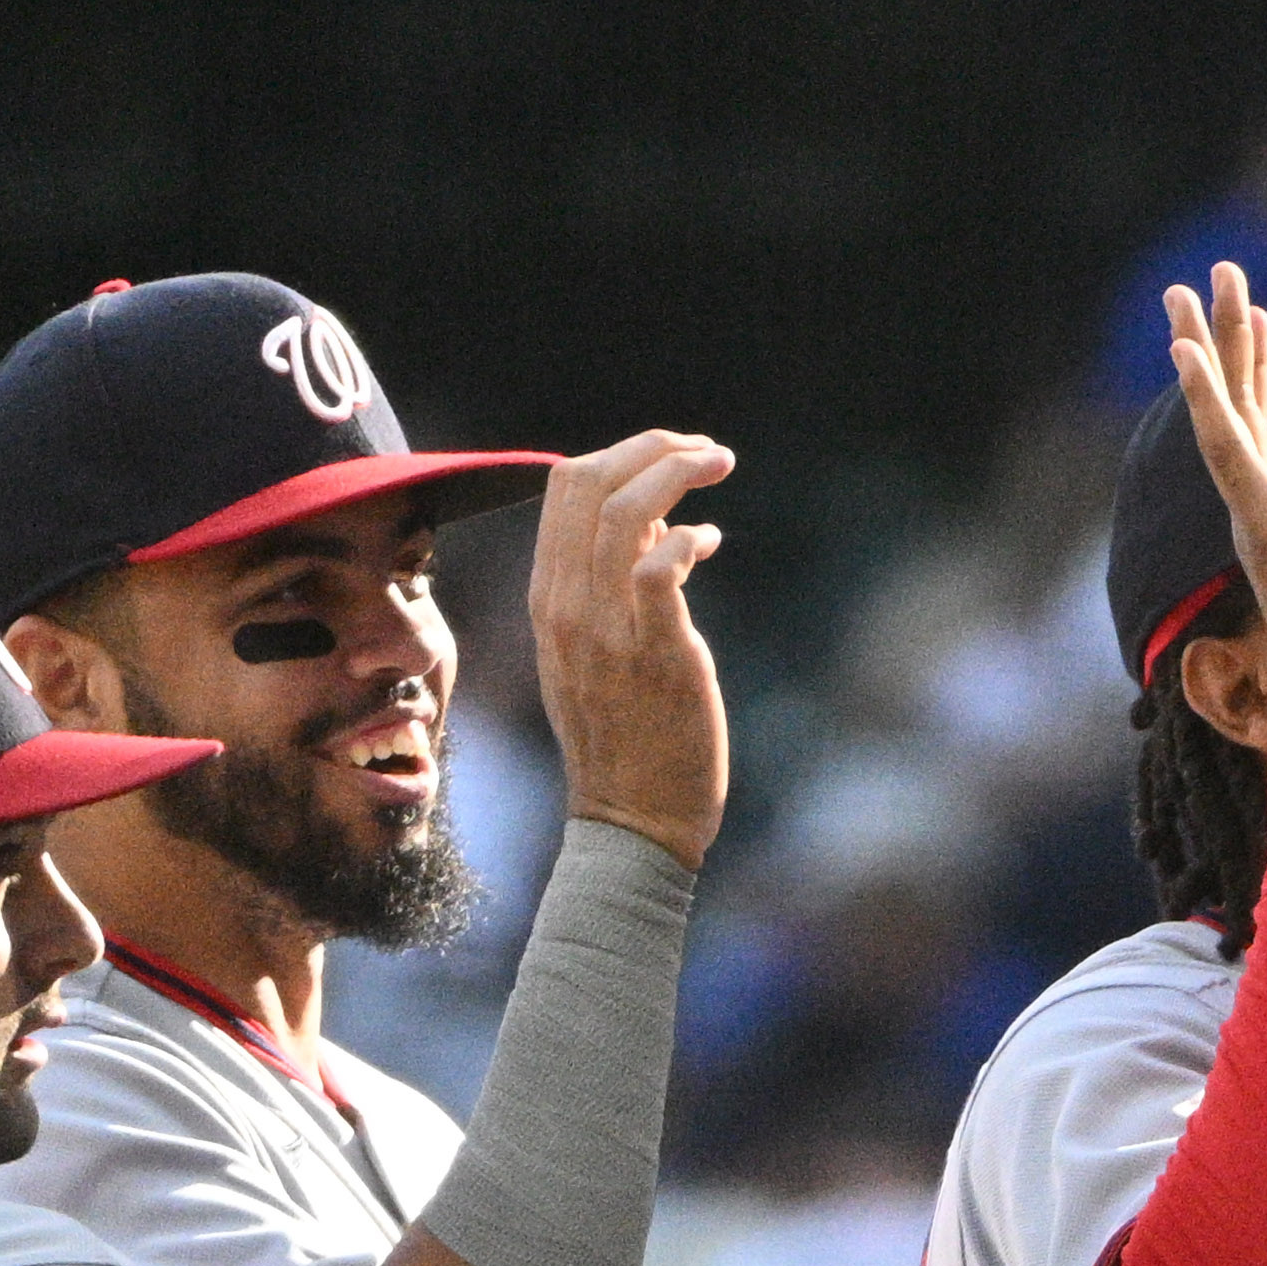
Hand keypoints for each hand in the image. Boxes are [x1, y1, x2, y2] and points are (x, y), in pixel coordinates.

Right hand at [523, 430, 736, 864]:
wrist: (632, 819)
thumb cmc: (625, 735)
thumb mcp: (596, 649)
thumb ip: (614, 582)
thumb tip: (656, 517)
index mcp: (548, 597)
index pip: (564, 488)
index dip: (620, 454)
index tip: (670, 457)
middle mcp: (567, 604)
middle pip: (588, 481)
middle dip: (652, 447)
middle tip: (705, 451)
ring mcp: (608, 628)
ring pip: (626, 511)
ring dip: (678, 472)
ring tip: (719, 465)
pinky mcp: (657, 653)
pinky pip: (662, 567)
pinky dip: (690, 537)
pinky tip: (712, 541)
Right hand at [1162, 267, 1266, 793]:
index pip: (1266, 436)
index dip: (1258, 374)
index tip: (1257, 319)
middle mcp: (1263, 520)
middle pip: (1239, 411)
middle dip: (1222, 342)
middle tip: (1205, 278)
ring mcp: (1258, 522)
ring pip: (1225, 417)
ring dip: (1205, 350)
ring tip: (1185, 289)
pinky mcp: (1263, 529)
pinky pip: (1227, 450)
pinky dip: (1204, 400)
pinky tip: (1184, 350)